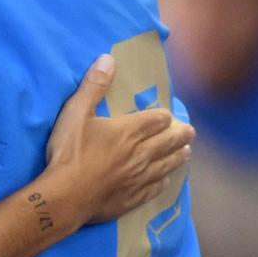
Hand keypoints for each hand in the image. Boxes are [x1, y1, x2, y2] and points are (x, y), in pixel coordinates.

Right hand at [43, 53, 194, 225]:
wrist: (67, 194)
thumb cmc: (70, 151)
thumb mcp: (75, 112)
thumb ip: (93, 86)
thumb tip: (108, 59)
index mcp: (129, 131)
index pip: (156, 120)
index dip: (163, 117)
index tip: (167, 116)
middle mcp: (141, 153)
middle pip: (168, 142)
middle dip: (180, 135)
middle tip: (190, 132)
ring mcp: (140, 177)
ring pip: (167, 165)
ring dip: (178, 157)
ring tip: (187, 152)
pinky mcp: (134, 197)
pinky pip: (156, 188)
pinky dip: (164, 181)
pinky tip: (166, 180)